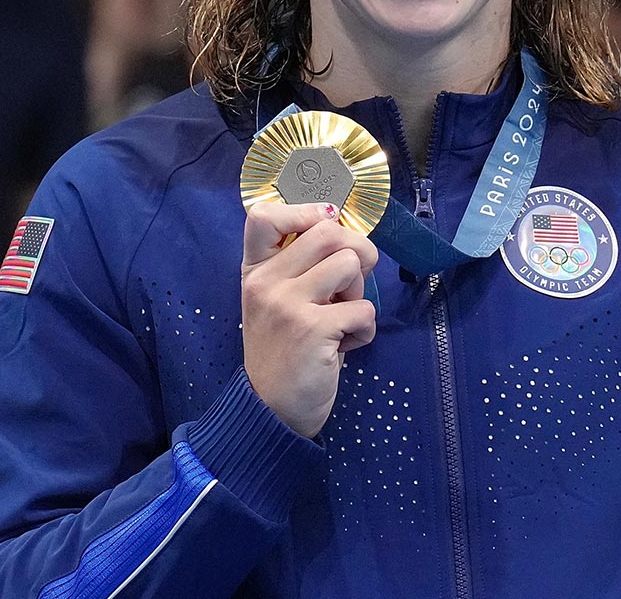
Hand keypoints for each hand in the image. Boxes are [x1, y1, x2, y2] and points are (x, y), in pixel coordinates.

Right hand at [240, 201, 378, 438]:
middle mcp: (265, 282)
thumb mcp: (280, 302)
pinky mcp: (311, 329)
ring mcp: (286, 304)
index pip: (264, 215)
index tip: (327, 228)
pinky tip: (344, 346)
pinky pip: (364, 310)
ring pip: (351, 264)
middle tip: (351, 285)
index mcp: (255, 271)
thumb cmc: (286, 350)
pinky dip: (365, 330)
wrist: (271, 410)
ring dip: (360, 294)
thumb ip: (302, 267)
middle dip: (357, 253)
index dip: (307, 211)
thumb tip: (349, 233)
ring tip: (341, 319)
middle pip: (329, 231)